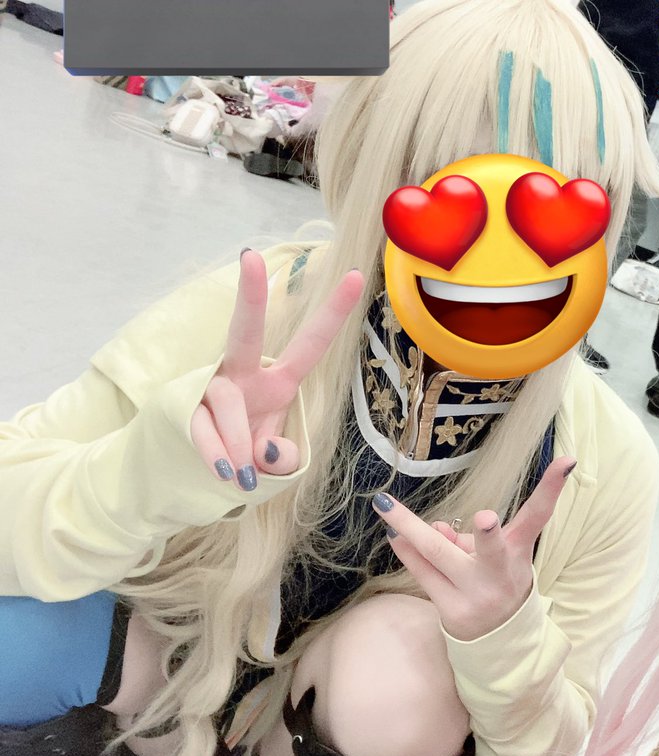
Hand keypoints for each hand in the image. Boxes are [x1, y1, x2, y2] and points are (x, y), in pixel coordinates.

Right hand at [189, 249, 364, 490]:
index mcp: (278, 380)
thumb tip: (268, 454)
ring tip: (241, 476)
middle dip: (251, 296)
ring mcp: (211, 388)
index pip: (310, 345)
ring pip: (226, 403)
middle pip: (246, 331)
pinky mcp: (183, 406)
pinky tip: (225, 473)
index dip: (333, 312)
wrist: (201, 474)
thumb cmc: (249, 458)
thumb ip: (282, 460)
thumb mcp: (276, 463)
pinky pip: (202, 428)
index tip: (355, 275)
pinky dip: (215, 454)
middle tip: (250, 256)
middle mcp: (244, 374)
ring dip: (237, 443)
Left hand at [372, 457, 576, 639]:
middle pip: (491, 550)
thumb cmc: (495, 582)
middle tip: (486, 518)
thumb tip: (435, 527)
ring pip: (439, 556)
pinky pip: (423, 574)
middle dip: (487, 535)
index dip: (551, 489)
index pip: (538, 516)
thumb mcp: (493, 557)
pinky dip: (408, 552)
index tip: (566, 462)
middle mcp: (500, 574)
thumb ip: (466, 539)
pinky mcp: (453, 611)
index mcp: (518, 552)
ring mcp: (476, 594)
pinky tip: (395, 536)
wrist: (501, 641)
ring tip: (386, 506)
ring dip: (410, 529)